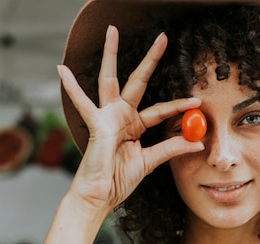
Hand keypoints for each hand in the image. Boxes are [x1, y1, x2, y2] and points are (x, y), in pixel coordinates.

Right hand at [58, 26, 203, 214]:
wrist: (100, 196)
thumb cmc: (119, 180)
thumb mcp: (150, 162)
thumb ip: (171, 149)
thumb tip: (197, 143)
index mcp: (134, 125)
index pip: (160, 109)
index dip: (178, 105)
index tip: (197, 100)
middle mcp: (120, 116)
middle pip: (137, 81)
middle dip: (150, 60)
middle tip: (163, 37)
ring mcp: (107, 117)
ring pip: (110, 79)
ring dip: (111, 54)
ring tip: (112, 31)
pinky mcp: (96, 124)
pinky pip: (83, 103)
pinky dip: (72, 87)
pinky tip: (61, 69)